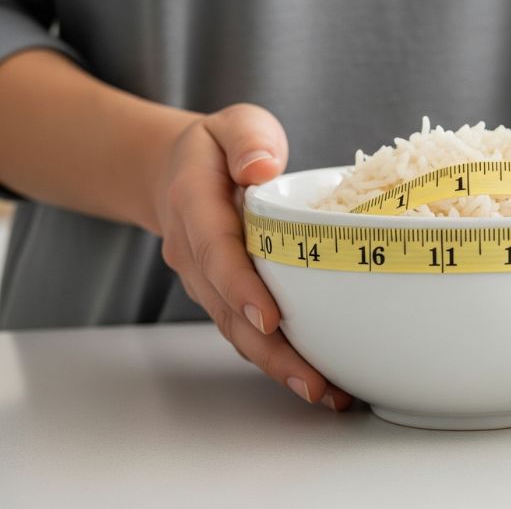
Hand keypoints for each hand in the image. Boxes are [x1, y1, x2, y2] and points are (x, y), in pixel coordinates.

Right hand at [153, 104, 352, 410]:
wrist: (180, 172)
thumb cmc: (222, 148)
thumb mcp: (235, 124)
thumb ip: (248, 140)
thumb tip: (261, 167)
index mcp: (193, 204)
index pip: (215, 250)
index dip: (241, 287)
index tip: (270, 317)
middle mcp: (193, 252)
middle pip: (227, 309)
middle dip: (269, 349)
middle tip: (311, 380)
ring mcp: (207, 281)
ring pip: (237, 330)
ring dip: (278, 365)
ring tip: (325, 392)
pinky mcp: (226, 297)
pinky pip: (248, 332)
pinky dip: (279, 359)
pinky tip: (321, 381)